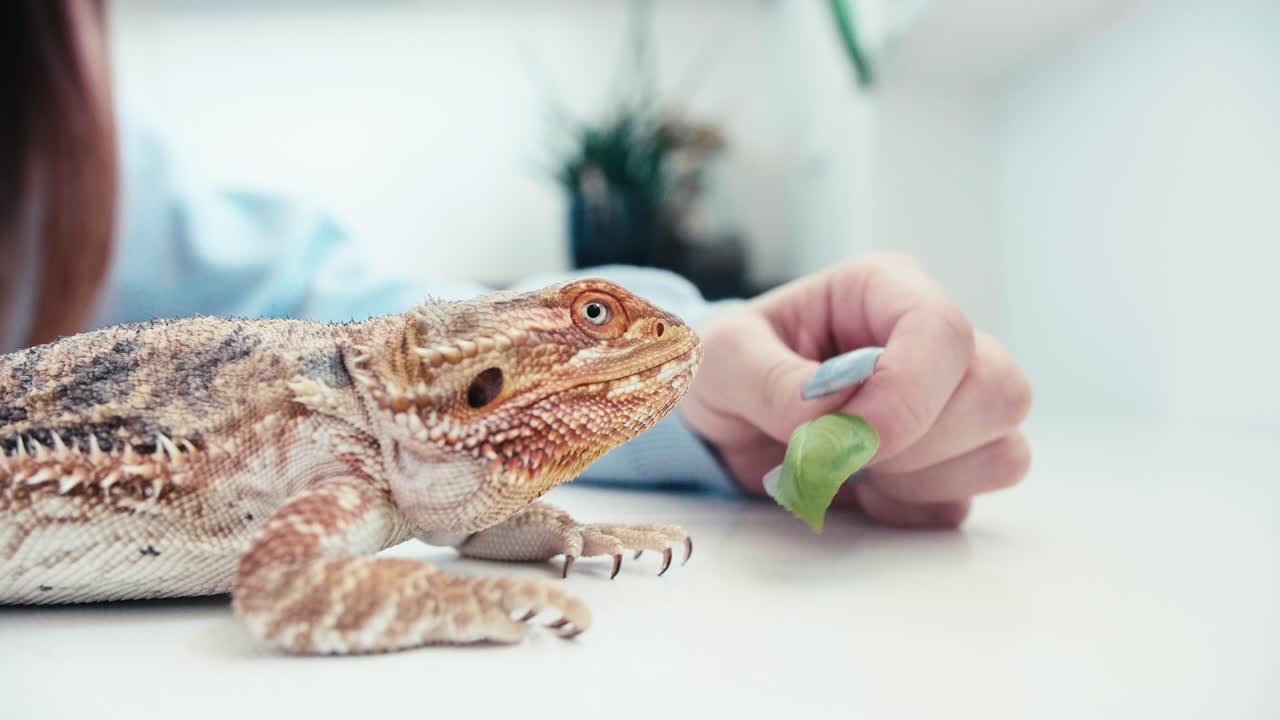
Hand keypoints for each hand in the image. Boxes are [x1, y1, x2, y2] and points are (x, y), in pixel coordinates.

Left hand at [680, 255, 1031, 527]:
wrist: (723, 421)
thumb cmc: (726, 369)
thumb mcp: (720, 359)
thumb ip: (768, 378)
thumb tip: (830, 410)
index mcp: (885, 291)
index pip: (944, 331)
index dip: (907, 392)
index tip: (848, 437)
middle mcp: (932, 344)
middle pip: (999, 392)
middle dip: (919, 440)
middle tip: (837, 451)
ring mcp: (950, 407)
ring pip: (1002, 452)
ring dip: (917, 479)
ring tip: (845, 468)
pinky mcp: (946, 467)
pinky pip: (964, 504)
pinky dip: (907, 511)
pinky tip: (860, 492)